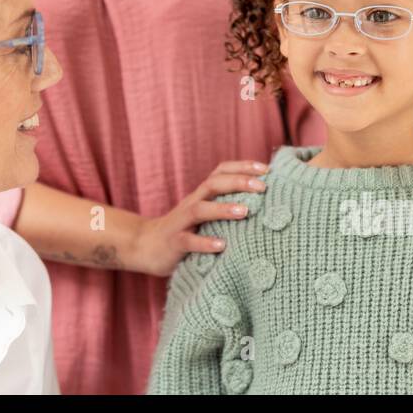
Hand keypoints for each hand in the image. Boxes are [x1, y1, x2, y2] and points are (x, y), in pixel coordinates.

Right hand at [132, 160, 268, 276]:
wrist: (145, 246)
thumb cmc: (185, 230)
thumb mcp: (205, 214)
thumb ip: (226, 206)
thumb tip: (264, 204)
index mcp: (201, 195)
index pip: (221, 171)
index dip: (242, 167)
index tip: (267, 169)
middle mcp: (191, 203)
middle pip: (213, 184)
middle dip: (238, 182)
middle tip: (262, 187)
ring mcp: (181, 222)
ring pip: (200, 210)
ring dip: (223, 209)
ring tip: (245, 212)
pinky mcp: (174, 243)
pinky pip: (188, 241)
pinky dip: (205, 243)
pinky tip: (222, 246)